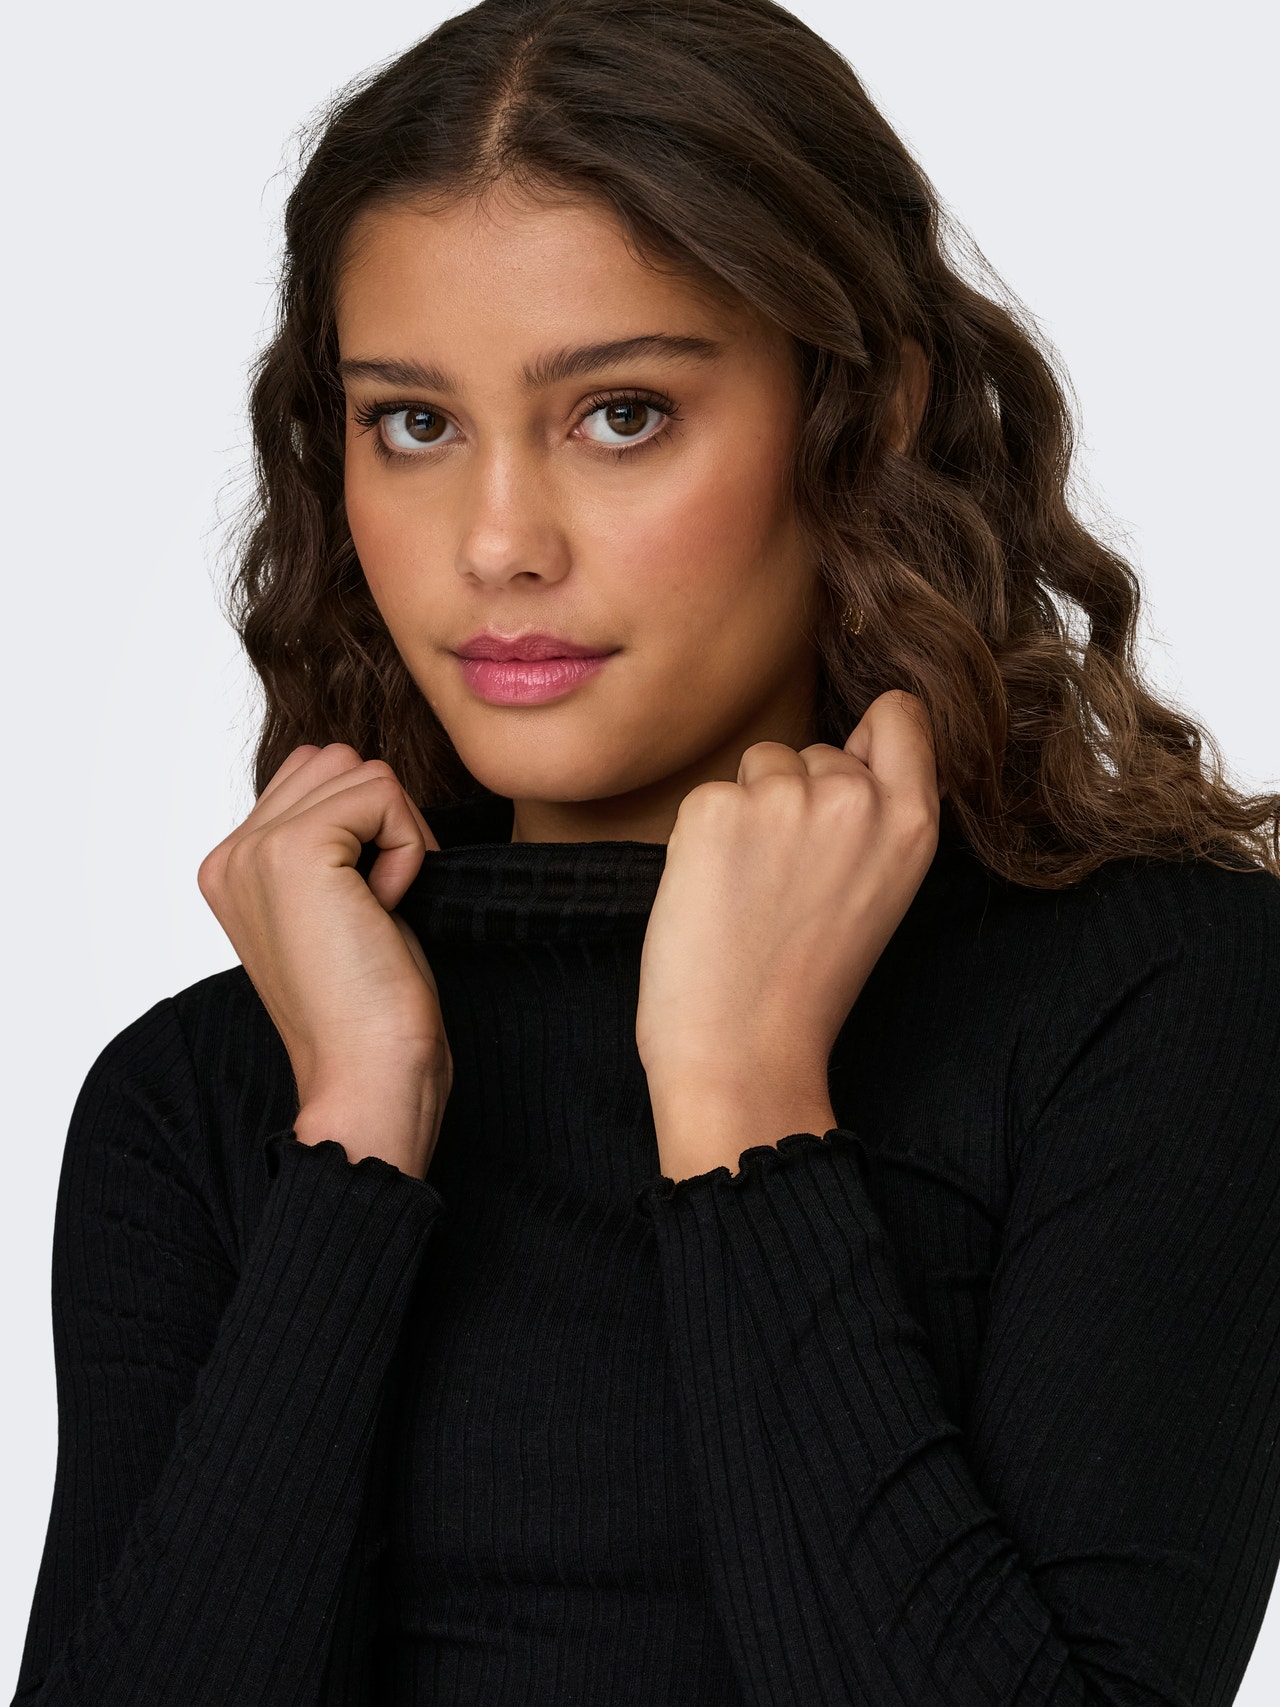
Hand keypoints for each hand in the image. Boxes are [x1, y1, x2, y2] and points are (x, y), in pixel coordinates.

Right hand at [197, 744, 450, 1179]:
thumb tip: (370, 785)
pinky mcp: (294, 849)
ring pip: (361, 770)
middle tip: (381, 904)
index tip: (367, 908)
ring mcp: (255, 848)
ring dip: (398, 834)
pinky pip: (383, 794)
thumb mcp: (342, 907)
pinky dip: (409, 848)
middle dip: (384, 820)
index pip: (313, 776)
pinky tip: (386, 910)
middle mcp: (230, 853)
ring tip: (380, 908)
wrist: (366, 1074)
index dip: (368, 827)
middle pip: (336, 761)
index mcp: (233, 867)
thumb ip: (334, 842)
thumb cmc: (372, 1007)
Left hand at [636, 691, 939, 1180]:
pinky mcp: (715, 808)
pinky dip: (701, 837)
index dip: (868, 737)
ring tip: (751, 893)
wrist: (744, 1053)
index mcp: (912, 823)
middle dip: (796, 796)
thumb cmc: (804, 987)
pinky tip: (714, 895)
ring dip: (747, 812)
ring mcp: (784, 798)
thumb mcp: (880, 892)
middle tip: (787, 884)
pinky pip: (707, 794)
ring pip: (759, 764)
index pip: (901, 714)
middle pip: (816, 748)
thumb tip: (849, 751)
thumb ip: (877, 817)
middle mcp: (855, 799)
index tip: (848, 772)